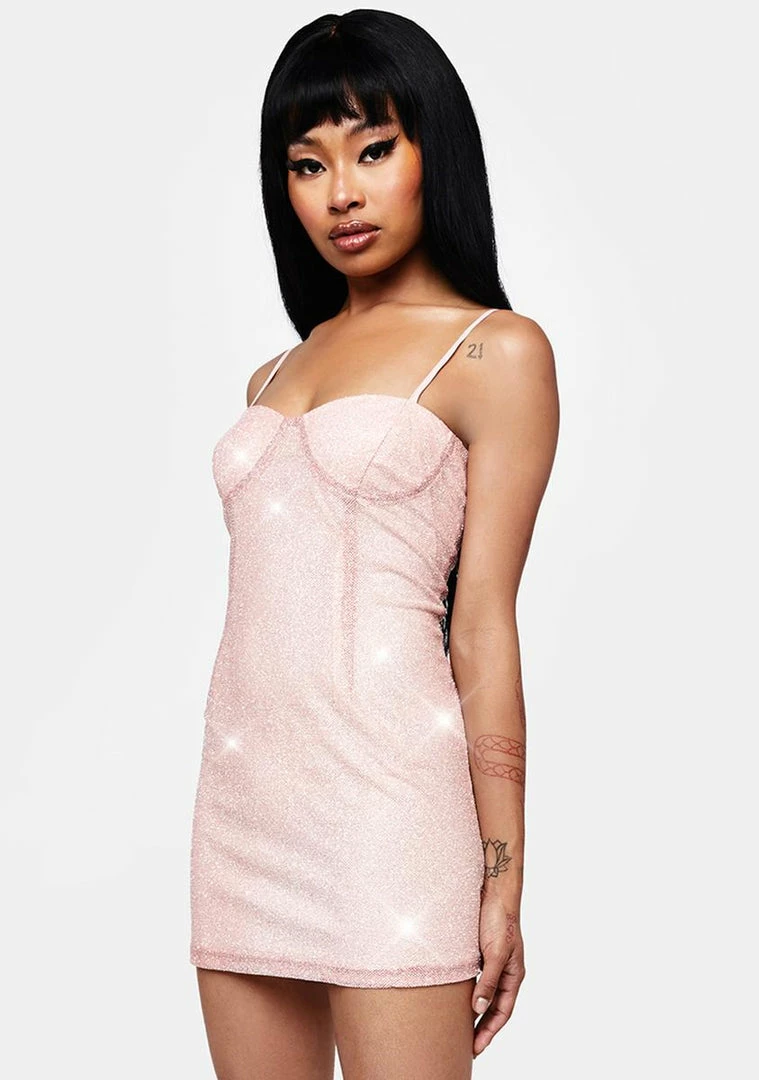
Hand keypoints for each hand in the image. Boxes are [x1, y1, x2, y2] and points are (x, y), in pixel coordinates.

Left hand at [471, 888, 524, 1058]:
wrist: (494, 892)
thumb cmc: (499, 920)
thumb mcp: (494, 954)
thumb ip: (488, 982)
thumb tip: (478, 1009)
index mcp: (513, 975)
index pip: (502, 1012)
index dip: (490, 1031)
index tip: (477, 1048)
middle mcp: (504, 972)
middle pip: (494, 1007)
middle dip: (483, 1028)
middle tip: (469, 1047)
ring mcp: (493, 963)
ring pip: (485, 994)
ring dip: (476, 1012)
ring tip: (462, 1029)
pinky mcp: (481, 953)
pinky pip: (476, 979)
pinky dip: (469, 992)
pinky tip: (458, 999)